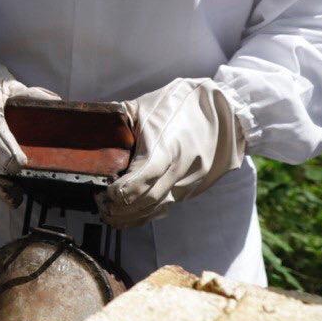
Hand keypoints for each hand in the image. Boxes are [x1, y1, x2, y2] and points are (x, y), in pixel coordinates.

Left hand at [99, 78, 244, 227]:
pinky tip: (133, 215)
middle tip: (103, 208)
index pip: (143, 180)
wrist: (227, 111)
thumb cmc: (183, 104)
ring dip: (134, 216)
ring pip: (160, 207)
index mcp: (166, 149)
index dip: (122, 192)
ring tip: (113, 216)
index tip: (106, 193)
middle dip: (123, 210)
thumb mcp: (146, 106)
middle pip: (149, 200)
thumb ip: (120, 121)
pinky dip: (150, 212)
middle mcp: (181, 169)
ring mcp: (190, 180)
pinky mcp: (196, 186)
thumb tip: (94, 126)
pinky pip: (169, 204)